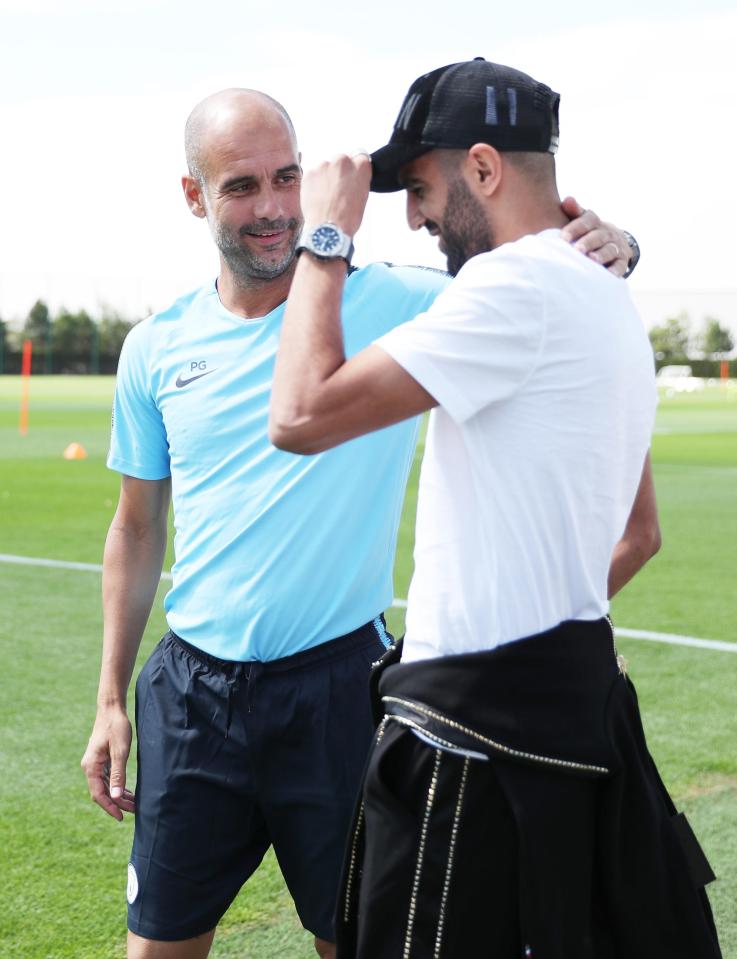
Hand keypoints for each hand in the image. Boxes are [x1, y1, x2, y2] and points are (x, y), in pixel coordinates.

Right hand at [81, 705, 134, 820]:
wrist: (111, 709)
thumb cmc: (116, 727)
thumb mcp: (120, 751)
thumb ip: (118, 774)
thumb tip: (116, 797)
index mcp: (91, 767)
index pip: (98, 794)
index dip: (110, 807)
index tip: (121, 817)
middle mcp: (90, 767)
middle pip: (102, 792)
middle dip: (117, 803)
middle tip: (133, 811)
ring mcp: (95, 763)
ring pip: (105, 786)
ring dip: (118, 796)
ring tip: (133, 804)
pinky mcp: (101, 759)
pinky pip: (107, 778)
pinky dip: (117, 786)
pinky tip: (127, 792)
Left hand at [300, 152, 371, 236]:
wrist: (327, 229)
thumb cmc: (347, 218)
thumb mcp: (363, 196)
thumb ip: (358, 180)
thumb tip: (351, 177)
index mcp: (360, 166)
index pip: (360, 156)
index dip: (355, 168)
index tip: (351, 176)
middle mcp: (342, 161)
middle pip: (341, 160)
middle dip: (339, 172)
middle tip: (337, 190)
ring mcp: (324, 165)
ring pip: (325, 167)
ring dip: (325, 177)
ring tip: (326, 196)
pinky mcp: (309, 173)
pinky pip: (313, 175)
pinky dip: (314, 183)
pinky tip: (317, 197)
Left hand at [560, 196, 630, 276]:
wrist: (613, 243)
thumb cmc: (588, 233)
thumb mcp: (581, 221)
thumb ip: (574, 211)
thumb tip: (567, 200)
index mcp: (596, 222)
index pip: (588, 220)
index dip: (576, 228)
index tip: (563, 238)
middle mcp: (608, 232)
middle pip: (599, 236)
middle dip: (588, 242)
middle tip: (578, 250)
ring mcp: (617, 246)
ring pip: (610, 250)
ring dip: (601, 255)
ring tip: (592, 260)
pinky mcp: (622, 261)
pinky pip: (620, 266)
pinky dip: (615, 270)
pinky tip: (608, 275)